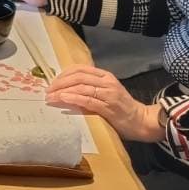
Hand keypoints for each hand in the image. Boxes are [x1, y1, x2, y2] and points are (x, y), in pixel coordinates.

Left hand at [45, 66, 162, 141]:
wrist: (140, 120)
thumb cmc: (120, 108)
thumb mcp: (105, 93)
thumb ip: (90, 88)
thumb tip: (66, 89)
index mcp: (105, 76)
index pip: (80, 69)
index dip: (63, 74)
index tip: (52, 82)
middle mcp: (107, 82)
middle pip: (78, 76)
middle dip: (60, 83)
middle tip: (48, 91)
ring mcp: (108, 94)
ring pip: (81, 87)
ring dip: (62, 92)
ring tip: (50, 97)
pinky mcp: (108, 107)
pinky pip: (88, 100)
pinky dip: (73, 99)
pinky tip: (63, 100)